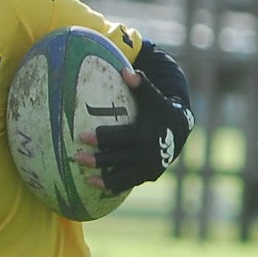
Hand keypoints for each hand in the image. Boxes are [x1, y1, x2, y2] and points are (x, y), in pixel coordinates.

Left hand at [77, 67, 193, 192]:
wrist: (181, 131)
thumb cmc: (160, 110)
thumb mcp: (152, 97)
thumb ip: (140, 85)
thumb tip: (126, 70)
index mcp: (144, 134)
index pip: (117, 137)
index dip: (99, 137)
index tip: (81, 136)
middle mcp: (146, 154)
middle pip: (116, 158)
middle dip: (96, 160)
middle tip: (76, 157)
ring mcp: (147, 168)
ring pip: (121, 176)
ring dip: (103, 179)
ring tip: (85, 179)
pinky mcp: (148, 176)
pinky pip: (128, 184)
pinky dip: (114, 187)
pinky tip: (97, 187)